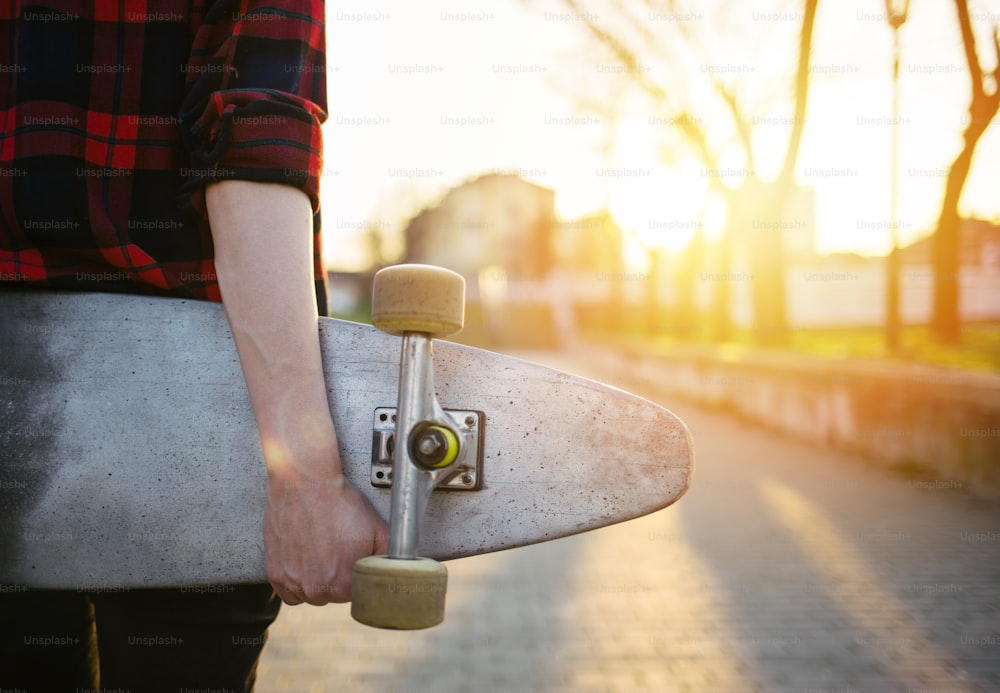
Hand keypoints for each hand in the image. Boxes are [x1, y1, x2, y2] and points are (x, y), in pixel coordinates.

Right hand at [263, 457, 388, 605]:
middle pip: (334, 596)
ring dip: (317, 580)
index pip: (356, 595)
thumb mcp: (377, 529)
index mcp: (344, 585)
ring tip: (321, 552)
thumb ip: (388, 558)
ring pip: (311, 594)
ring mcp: (294, 582)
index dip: (358, 576)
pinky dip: (296, 582)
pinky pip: (289, 592)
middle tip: (338, 551)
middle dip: (338, 578)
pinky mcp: (275, 574)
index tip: (354, 561)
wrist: (304, 482)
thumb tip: (394, 573)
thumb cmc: (338, 502)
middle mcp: (316, 589)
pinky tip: (304, 560)